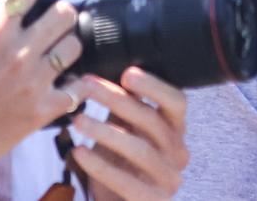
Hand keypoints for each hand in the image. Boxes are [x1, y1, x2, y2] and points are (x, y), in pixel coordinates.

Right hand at [0, 0, 82, 186]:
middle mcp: (17, 52)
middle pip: (65, 13)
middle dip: (61, 15)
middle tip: (52, 24)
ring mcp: (32, 81)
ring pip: (74, 47)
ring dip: (67, 48)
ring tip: (54, 56)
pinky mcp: (40, 111)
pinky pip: (77, 89)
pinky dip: (72, 88)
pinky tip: (63, 88)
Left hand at [69, 67, 188, 200]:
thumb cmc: (122, 168)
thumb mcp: (125, 135)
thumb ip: (124, 111)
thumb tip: (105, 77)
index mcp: (176, 131)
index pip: (177, 102)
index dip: (154, 86)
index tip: (126, 74)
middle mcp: (178, 153)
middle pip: (152, 121)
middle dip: (118, 101)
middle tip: (87, 87)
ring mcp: (168, 180)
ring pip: (140, 150)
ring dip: (105, 132)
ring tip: (78, 120)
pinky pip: (126, 182)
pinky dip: (100, 166)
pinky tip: (79, 152)